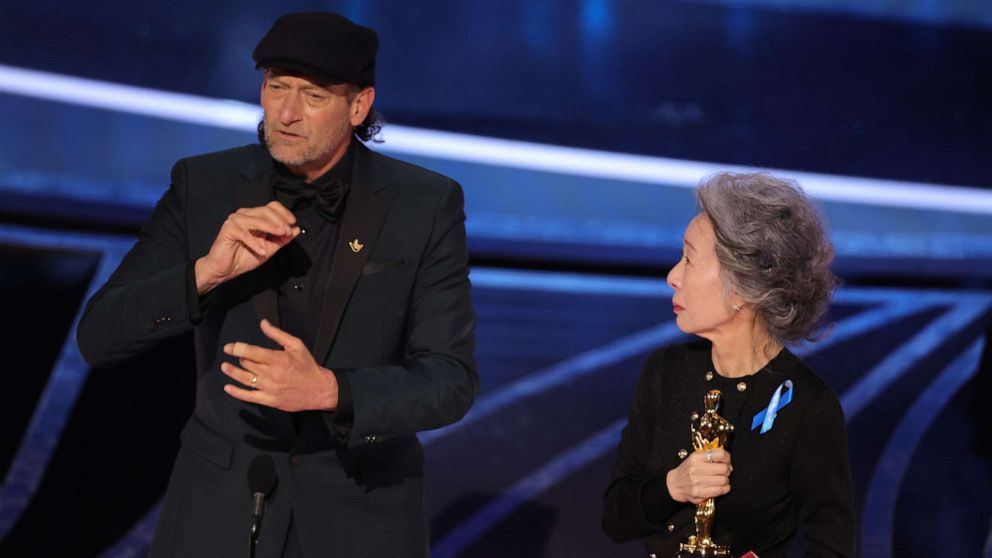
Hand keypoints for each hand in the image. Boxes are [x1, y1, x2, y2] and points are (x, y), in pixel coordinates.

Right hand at [195, 201, 299, 293]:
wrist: (226, 270)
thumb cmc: (244, 258)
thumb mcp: (269, 249)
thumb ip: (282, 239)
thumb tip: (296, 229)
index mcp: (255, 217)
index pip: (271, 207)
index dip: (284, 213)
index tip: (293, 223)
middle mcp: (245, 215)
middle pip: (266, 210)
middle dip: (280, 221)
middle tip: (288, 232)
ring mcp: (236, 220)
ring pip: (257, 219)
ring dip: (271, 227)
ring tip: (281, 235)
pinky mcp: (228, 229)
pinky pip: (244, 233)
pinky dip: (255, 242)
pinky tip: (261, 251)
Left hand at [220, 319, 338, 411]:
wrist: (319, 389)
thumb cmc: (307, 365)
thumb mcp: (296, 345)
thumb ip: (277, 334)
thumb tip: (262, 323)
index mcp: (278, 359)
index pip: (252, 352)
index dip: (237, 348)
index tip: (228, 347)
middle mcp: (271, 374)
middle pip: (247, 364)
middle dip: (240, 359)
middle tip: (237, 356)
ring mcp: (269, 388)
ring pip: (245, 379)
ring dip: (232, 373)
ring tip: (225, 367)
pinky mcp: (270, 400)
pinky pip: (249, 396)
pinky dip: (236, 392)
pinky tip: (228, 387)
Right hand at [666, 448, 732, 503]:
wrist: (674, 484)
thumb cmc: (688, 470)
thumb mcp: (696, 457)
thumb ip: (711, 455)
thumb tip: (728, 462)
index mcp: (696, 457)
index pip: (720, 454)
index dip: (727, 458)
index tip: (726, 461)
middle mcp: (696, 468)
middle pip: (723, 468)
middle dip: (727, 470)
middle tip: (724, 471)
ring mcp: (697, 481)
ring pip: (723, 480)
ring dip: (725, 480)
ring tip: (721, 479)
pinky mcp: (698, 493)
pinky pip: (719, 490)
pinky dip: (724, 489)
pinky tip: (720, 487)